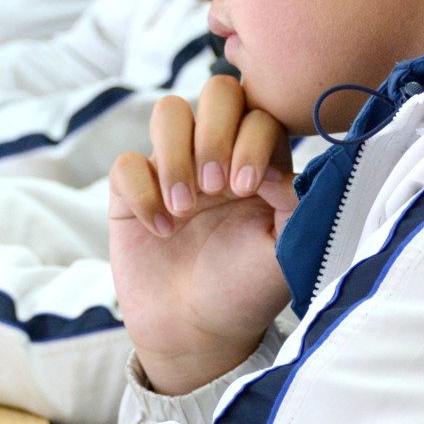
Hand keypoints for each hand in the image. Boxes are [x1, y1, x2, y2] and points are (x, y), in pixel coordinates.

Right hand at [109, 76, 297, 395]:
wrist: (198, 332)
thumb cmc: (246, 288)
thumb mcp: (286, 249)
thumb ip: (296, 200)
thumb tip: (279, 165)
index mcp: (262, 159)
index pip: (260, 112)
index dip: (253, 139)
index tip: (252, 188)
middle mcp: (218, 153)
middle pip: (217, 91)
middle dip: (215, 133)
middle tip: (217, 188)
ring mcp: (173, 167)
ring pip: (169, 112)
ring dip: (177, 156)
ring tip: (186, 208)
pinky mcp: (132, 191)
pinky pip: (127, 163)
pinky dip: (143, 193)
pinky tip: (161, 230)